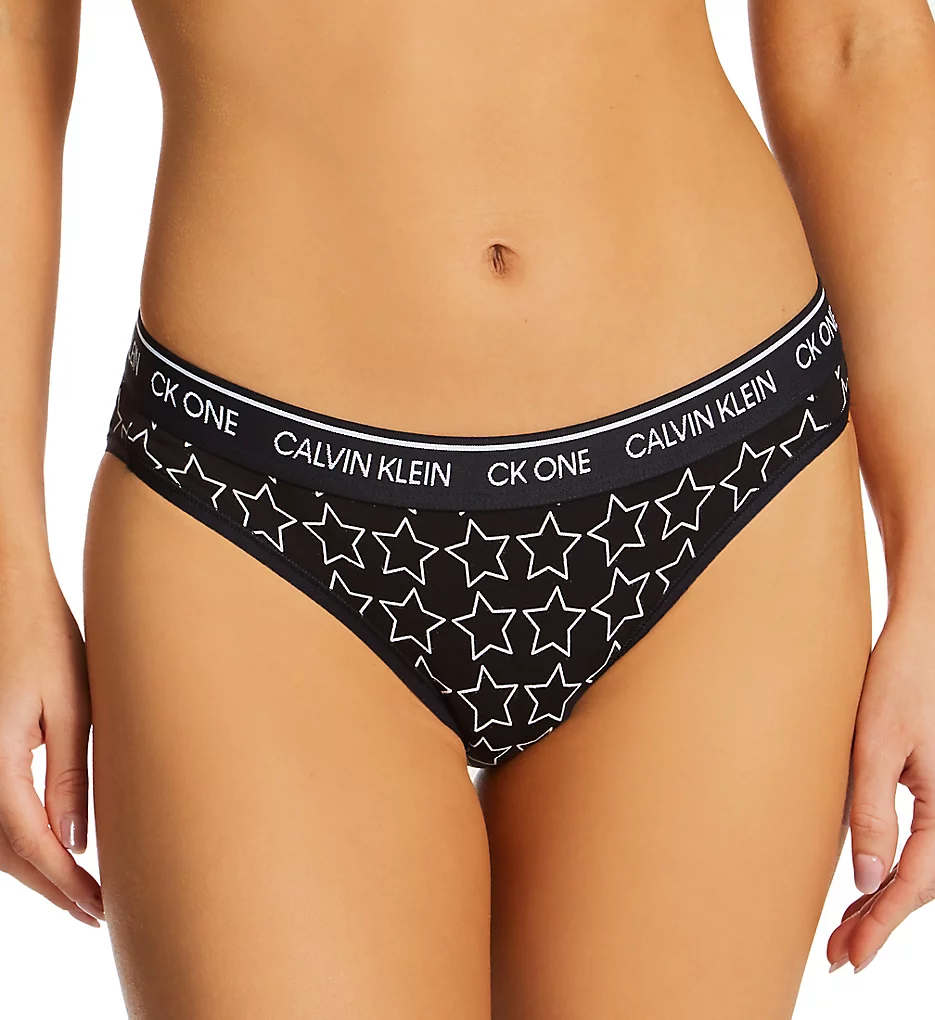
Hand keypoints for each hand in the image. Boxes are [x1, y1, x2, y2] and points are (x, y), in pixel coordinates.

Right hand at [0, 571, 104, 926]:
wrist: (8, 594)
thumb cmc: (43, 638)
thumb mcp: (70, 706)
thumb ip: (69, 777)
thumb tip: (75, 842)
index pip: (33, 843)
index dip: (65, 883)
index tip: (99, 909)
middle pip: (7, 852)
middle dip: (51, 887)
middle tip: (95, 912)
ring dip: (32, 870)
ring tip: (77, 891)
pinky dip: (16, 841)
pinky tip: (47, 850)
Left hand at [827, 601, 934, 972]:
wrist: (920, 640)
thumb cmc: (900, 682)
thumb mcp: (877, 747)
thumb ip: (873, 813)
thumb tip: (869, 880)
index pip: (916, 883)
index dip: (881, 924)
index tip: (851, 956)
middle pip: (922, 885)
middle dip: (880, 922)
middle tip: (839, 955)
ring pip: (922, 869)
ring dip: (885, 902)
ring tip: (845, 932)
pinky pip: (921, 845)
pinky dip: (892, 871)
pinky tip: (867, 886)